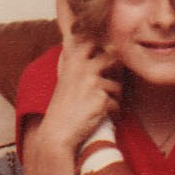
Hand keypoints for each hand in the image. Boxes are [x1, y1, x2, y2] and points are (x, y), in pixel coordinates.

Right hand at [43, 34, 122, 150]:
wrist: (57, 134)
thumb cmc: (63, 107)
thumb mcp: (67, 78)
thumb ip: (80, 63)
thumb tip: (98, 47)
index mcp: (73, 61)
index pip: (93, 40)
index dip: (104, 47)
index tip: (104, 58)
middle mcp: (83, 68)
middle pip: (113, 58)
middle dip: (116, 70)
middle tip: (108, 86)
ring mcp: (93, 82)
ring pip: (117, 85)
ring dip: (113, 98)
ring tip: (99, 108)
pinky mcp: (102, 98)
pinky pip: (117, 104)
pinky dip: (112, 113)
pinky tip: (101, 118)